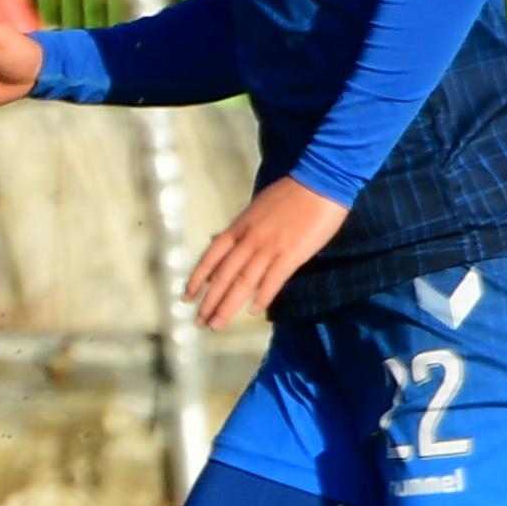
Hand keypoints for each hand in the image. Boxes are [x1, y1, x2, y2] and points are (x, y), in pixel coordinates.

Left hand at [184, 178, 349, 330]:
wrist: (319, 180)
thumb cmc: (290, 194)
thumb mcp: (256, 209)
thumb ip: (242, 229)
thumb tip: (224, 244)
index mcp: (239, 226)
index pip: (211, 257)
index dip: (198, 278)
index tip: (187, 296)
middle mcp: (249, 239)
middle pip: (224, 275)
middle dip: (209, 301)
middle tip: (199, 323)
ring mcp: (269, 247)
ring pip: (243, 282)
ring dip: (228, 305)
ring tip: (217, 325)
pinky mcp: (292, 253)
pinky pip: (273, 279)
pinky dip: (262, 296)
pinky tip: (253, 311)